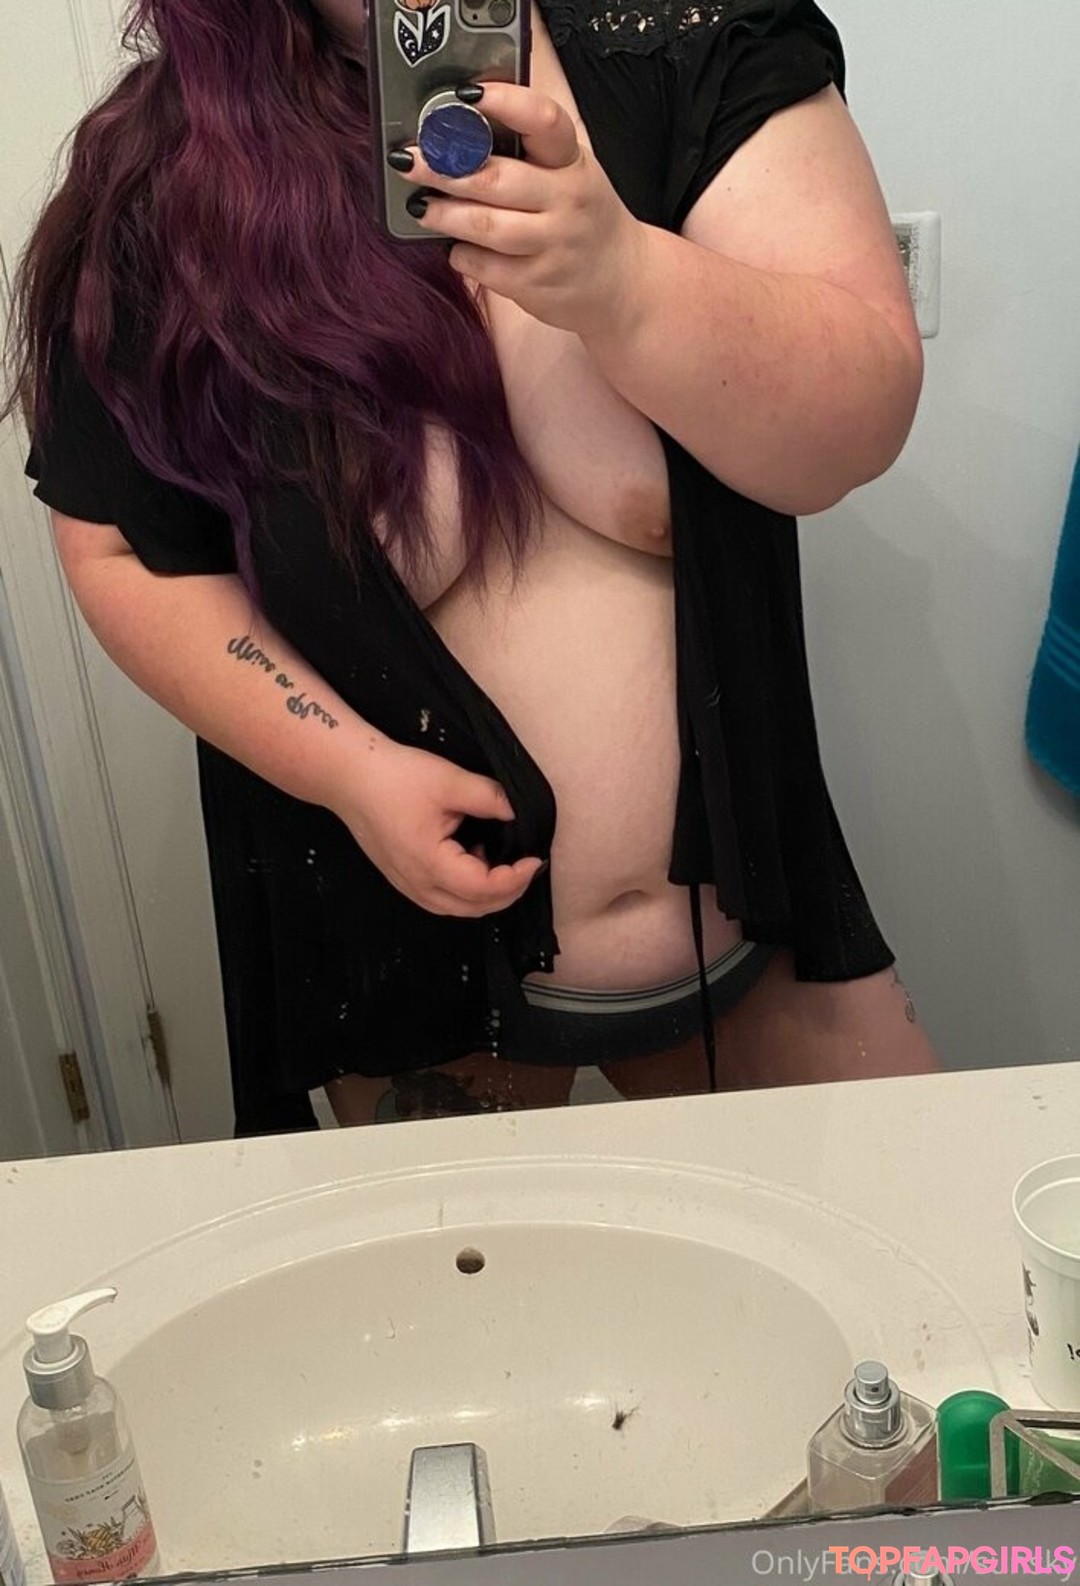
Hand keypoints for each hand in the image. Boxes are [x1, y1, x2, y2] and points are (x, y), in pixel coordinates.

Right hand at [334, 738, 544, 916]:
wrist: (348, 776)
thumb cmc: (395, 776)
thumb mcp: (449, 780)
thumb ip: (490, 798)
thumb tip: (521, 813)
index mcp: (430, 864)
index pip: (483, 889)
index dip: (515, 878)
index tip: (535, 858)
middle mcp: (418, 885)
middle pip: (474, 908)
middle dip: (508, 891)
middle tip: (527, 865)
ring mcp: (408, 886)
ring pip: (459, 908)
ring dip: (487, 894)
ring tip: (503, 862)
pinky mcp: (403, 879)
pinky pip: (443, 899)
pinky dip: (467, 890)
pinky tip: (474, 858)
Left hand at [394, 82, 644, 336]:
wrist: (623, 283)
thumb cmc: (582, 219)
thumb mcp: (569, 175)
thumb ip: (528, 154)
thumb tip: (456, 134)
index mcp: (573, 162)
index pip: (543, 121)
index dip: (504, 102)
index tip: (464, 94)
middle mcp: (567, 200)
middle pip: (497, 178)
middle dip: (445, 167)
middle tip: (410, 160)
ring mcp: (553, 245)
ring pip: (486, 226)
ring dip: (444, 215)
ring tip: (420, 206)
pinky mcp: (536, 284)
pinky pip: (485, 267)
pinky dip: (461, 255)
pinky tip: (455, 247)